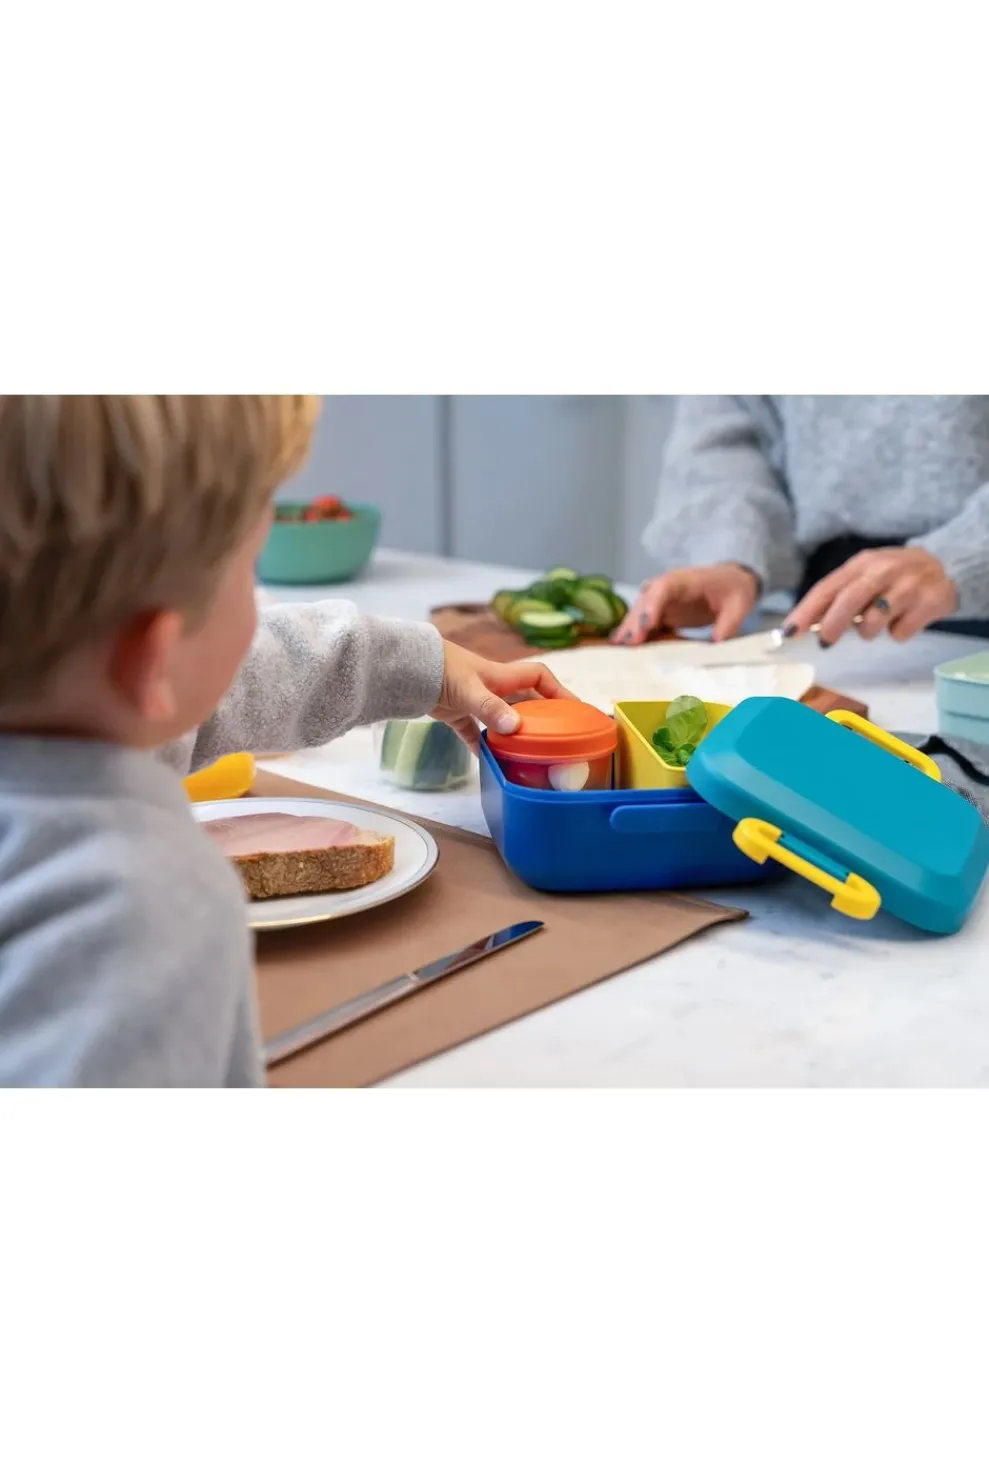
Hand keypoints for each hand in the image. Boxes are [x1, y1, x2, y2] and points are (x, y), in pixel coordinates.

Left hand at [432, 641, 573, 750]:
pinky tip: (489, 762)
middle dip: (541, 716)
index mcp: (501, 675)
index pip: (538, 677)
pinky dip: (482, 746)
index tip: (574, 709)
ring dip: (513, 733)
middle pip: (524, 700)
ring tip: (529, 753)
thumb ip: (491, 708)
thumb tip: (516, 727)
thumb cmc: (440, 670)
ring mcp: (473, 700)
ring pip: (501, 718)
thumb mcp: (469, 689)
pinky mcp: (454, 713)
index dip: (559, 690)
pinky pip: (474, 732)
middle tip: (558, 737)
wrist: (404, 668)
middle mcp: (491, 687)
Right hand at [611, 563, 759, 644]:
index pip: (664, 588)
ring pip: (640, 613)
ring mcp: (661, 600)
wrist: (731, 581)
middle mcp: (667, 588)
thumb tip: (717, 644)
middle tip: (628, 643)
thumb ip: (729, 623)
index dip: (653, 604)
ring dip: (629, 629)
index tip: (647, 623)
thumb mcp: (739, 604)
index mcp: (686, 580)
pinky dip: (634, 635)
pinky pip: (644, 623)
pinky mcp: (661, 613)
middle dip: (635, 622)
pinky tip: (621, 648)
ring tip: (617, 648)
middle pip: (645, 602)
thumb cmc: (734, 589)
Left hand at [784, 547, 957, 644]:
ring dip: (869, 632)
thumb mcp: (867, 575)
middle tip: (825, 642)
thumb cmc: (895, 577)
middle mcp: (884, 570)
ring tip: (876, 626)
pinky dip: (898, 633)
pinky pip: (902, 631)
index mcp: (862, 563)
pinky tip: (904, 621)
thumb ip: (842, 594)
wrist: (946, 566)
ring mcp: (908, 585)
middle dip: (832, 624)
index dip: (806, 611)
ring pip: (875, 620)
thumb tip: (810, 625)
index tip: (789, 632)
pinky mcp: (929, 602)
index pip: (827, 587)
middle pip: (850, 599)